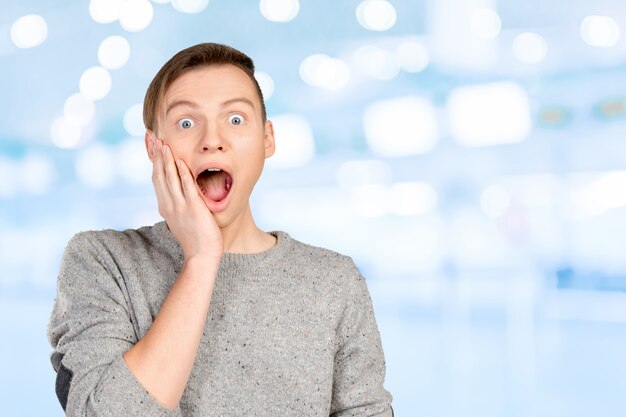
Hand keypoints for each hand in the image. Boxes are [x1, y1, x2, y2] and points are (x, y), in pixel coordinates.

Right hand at [148, 134, 223, 261]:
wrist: (201, 256)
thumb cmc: (195, 240)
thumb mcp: (182, 219)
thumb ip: (179, 206)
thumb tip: (179, 196)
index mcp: (166, 206)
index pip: (156, 179)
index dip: (154, 161)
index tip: (151, 145)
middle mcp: (169, 205)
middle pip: (159, 175)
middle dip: (156, 155)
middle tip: (152, 136)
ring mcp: (180, 207)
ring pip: (170, 179)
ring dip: (167, 160)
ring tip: (163, 143)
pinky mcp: (193, 209)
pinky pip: (186, 188)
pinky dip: (182, 174)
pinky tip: (180, 161)